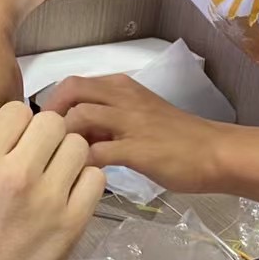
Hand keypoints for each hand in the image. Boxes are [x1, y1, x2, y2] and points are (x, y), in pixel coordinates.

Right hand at [0, 102, 104, 259]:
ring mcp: (48, 197)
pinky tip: (69, 193)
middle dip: (45, 135)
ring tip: (55, 175)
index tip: (15, 144)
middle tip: (38, 156)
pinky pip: (95, 178)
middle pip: (51, 122)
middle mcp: (17, 172)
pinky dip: (85, 181)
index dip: (16, 124)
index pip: (17, 111)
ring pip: (77, 146)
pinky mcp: (73, 221)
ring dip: (67, 155)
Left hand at [42, 74, 228, 193]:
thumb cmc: (177, 138)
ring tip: (61, 160)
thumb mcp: (138, 116)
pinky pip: (95, 152)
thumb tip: (74, 133)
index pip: (73, 83)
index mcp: (122, 87)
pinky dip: (80, 163)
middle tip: (43, 141)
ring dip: (63, 138)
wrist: (215, 153)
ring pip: (79, 117)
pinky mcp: (137, 150)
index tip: (45, 128)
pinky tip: (80, 176)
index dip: (53, 104)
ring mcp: (130, 122)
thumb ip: (106, 120)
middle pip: (70, 90)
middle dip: (50, 115)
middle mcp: (123, 97)